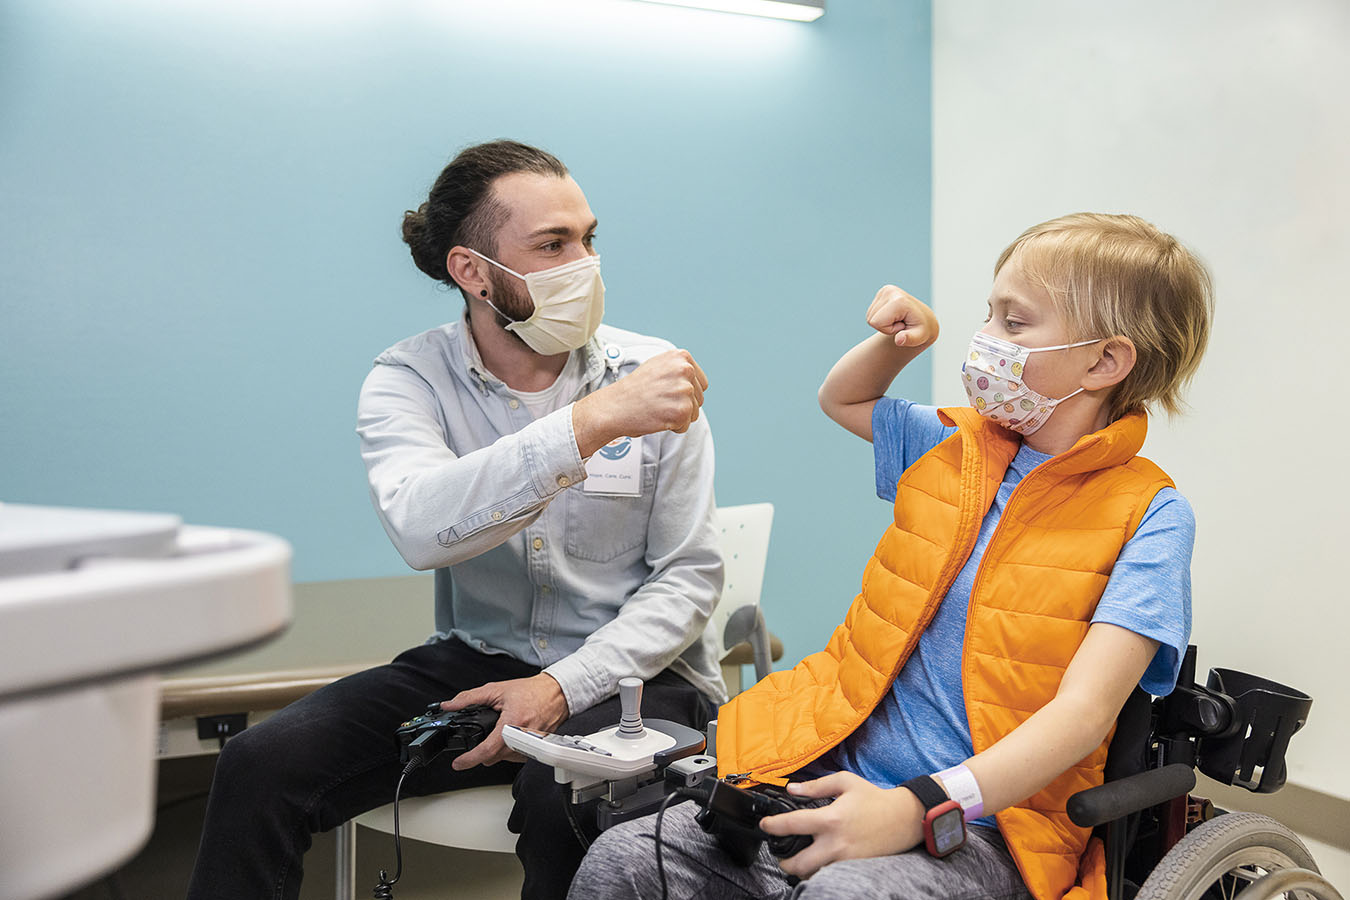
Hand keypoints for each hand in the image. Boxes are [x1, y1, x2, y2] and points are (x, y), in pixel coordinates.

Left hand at [439, 673, 569, 769]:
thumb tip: (450, 704)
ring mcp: (531, 745)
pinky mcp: (536, 749)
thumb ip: (470, 698)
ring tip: (496, 735)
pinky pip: (516, 758)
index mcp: (512, 723)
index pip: (487, 749)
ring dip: (495, 752)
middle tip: (478, 742)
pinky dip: (508, 751)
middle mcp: (522, 737)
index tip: (458, 763)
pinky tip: (509, 738)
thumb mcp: (496, 689)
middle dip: (481, 752)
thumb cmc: (531, 691)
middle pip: (493, 757)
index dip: (470, 759)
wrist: (555, 693)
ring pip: (504, 760)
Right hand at [572, 349, 707, 456]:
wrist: (614, 406)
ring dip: (677, 417)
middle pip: (699, 399)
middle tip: (658, 402)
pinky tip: (657, 417)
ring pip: (693, 413)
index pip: (701, 383)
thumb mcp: (657, 367)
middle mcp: (685, 370)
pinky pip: (685, 426)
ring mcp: (684, 390)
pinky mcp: (681, 410)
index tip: (666, 393)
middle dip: (682, 405)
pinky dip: (672, 428)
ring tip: (657, 408)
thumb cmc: (634, 390)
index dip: (685, 393)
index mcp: (681, 357)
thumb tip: (695, 380)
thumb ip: (678, 370)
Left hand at [759, 772, 923, 880]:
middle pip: (799, 864)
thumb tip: (792, 789)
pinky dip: (821, 870)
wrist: (904, 818)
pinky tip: (819, 860)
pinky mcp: (855, 868)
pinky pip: (831, 874)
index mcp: (831, 819)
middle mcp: (836, 843)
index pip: (792, 825)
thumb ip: (816, 786)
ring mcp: (846, 859)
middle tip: (780, 856)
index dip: (772, 826)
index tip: (765, 825)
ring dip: (803, 869)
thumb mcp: (845, 782)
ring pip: (814, 873)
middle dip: (784, 863)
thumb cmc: (874, 798)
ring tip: (800, 858)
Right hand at [865, 286, 938, 349]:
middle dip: (884, 326)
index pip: (876, 322)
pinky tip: (894, 315)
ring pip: (869, 316)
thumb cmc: (921, 330)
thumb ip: (909, 339)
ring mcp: (885, 290)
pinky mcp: (883, 291)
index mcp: (898, 301)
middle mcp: (890, 291)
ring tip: (898, 319)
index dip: (888, 329)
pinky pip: (871, 312)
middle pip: (871, 319)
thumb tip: (899, 340)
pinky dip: (881, 317)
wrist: (923, 318)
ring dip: (882, 322)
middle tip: (900, 323)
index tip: (902, 325)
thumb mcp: (919, 337)